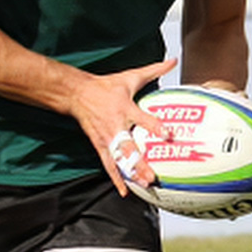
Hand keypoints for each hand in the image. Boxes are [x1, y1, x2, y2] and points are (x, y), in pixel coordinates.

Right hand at [68, 58, 177, 195]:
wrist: (77, 94)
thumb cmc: (107, 86)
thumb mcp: (130, 76)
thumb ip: (154, 70)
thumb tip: (173, 59)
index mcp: (124, 108)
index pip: (142, 118)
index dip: (154, 126)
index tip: (168, 135)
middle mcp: (115, 126)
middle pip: (128, 147)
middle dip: (140, 162)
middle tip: (153, 175)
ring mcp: (106, 138)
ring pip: (119, 160)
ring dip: (131, 173)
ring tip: (145, 185)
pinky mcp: (100, 146)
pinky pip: (109, 165)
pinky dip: (117, 179)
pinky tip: (126, 192)